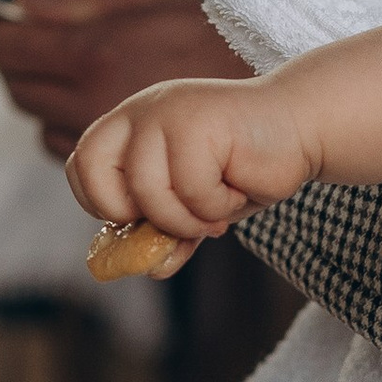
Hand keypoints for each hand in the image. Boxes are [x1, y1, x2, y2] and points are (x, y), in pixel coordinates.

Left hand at [0, 0, 248, 161]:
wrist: (269, 97)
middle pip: (15, 84)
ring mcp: (103, 133)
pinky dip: (61, 122)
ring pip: (37, 119)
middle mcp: (89, 96)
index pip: (7, 42)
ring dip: (33, 93)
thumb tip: (22, 1)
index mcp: (94, 46)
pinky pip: (65, 145)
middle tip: (11, 39)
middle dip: (6, 60)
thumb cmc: (216, 27)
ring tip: (53, 68)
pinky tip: (84, 101)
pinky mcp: (117, 162)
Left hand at [67, 75, 316, 244]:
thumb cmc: (244, 167)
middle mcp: (143, 112)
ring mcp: (170, 112)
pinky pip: (192, 189)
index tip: (139, 219)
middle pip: (96, 170)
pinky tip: (237, 191)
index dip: (101, 201)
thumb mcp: (195, 208)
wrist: (300, 129)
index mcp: (132, 125)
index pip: (82, 163)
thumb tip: (148, 269)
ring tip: (217, 212)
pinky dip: (216, 207)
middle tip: (172, 220)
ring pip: (148, 190)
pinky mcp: (201, 121)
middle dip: (130, 211)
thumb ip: (167, 233)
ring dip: (185, 219)